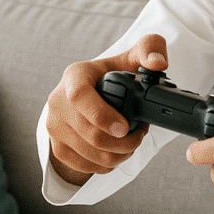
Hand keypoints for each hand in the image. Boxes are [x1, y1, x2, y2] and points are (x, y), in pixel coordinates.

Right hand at [45, 35, 168, 185]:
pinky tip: (117, 153)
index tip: (125, 127)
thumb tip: (159, 63)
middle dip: (121, 142)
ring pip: (88, 153)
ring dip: (117, 155)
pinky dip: (105, 164)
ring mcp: (54, 125)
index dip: (102, 116)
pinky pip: (83, 165)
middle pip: (88, 133)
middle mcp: (58, 100)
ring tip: (132, 143)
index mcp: (75, 75)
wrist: (91, 92)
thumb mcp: (132, 56)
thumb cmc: (114, 73)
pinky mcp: (56, 145)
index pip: (79, 96)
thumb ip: (150, 49)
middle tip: (139, 136)